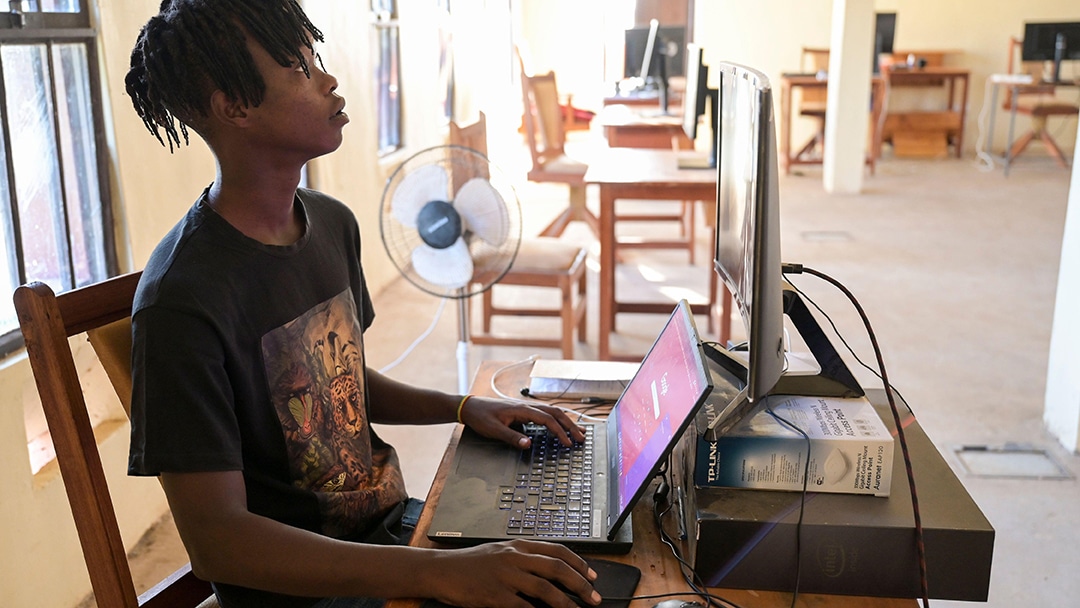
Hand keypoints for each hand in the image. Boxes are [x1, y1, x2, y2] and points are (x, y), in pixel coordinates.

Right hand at [426, 540, 599, 607]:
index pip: (558, 551)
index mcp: (518, 545)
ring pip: (546, 589)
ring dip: (566, 603)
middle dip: (580, 584)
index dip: (579, 564)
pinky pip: (524, 606)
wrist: (441, 570)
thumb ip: (524, 558)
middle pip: (557, 568)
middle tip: (594, 597)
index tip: (593, 576)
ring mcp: (506, 575)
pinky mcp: (495, 594)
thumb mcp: (500, 553)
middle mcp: (515, 557)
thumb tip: (552, 570)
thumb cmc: (470, 564)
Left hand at [459, 396, 585, 447]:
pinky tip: (559, 427)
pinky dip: (555, 420)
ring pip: (551, 412)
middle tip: (581, 437)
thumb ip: (512, 437)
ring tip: (576, 432)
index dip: (559, 431)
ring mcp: (525, 408)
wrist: (469, 407)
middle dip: (569, 425)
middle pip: (554, 413)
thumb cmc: (480, 417)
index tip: (567, 442)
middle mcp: (526, 406)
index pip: (547, 419)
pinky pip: (544, 414)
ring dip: (565, 421)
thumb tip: (528, 444)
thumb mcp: (494, 430)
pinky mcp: (522, 411)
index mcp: (521, 410)